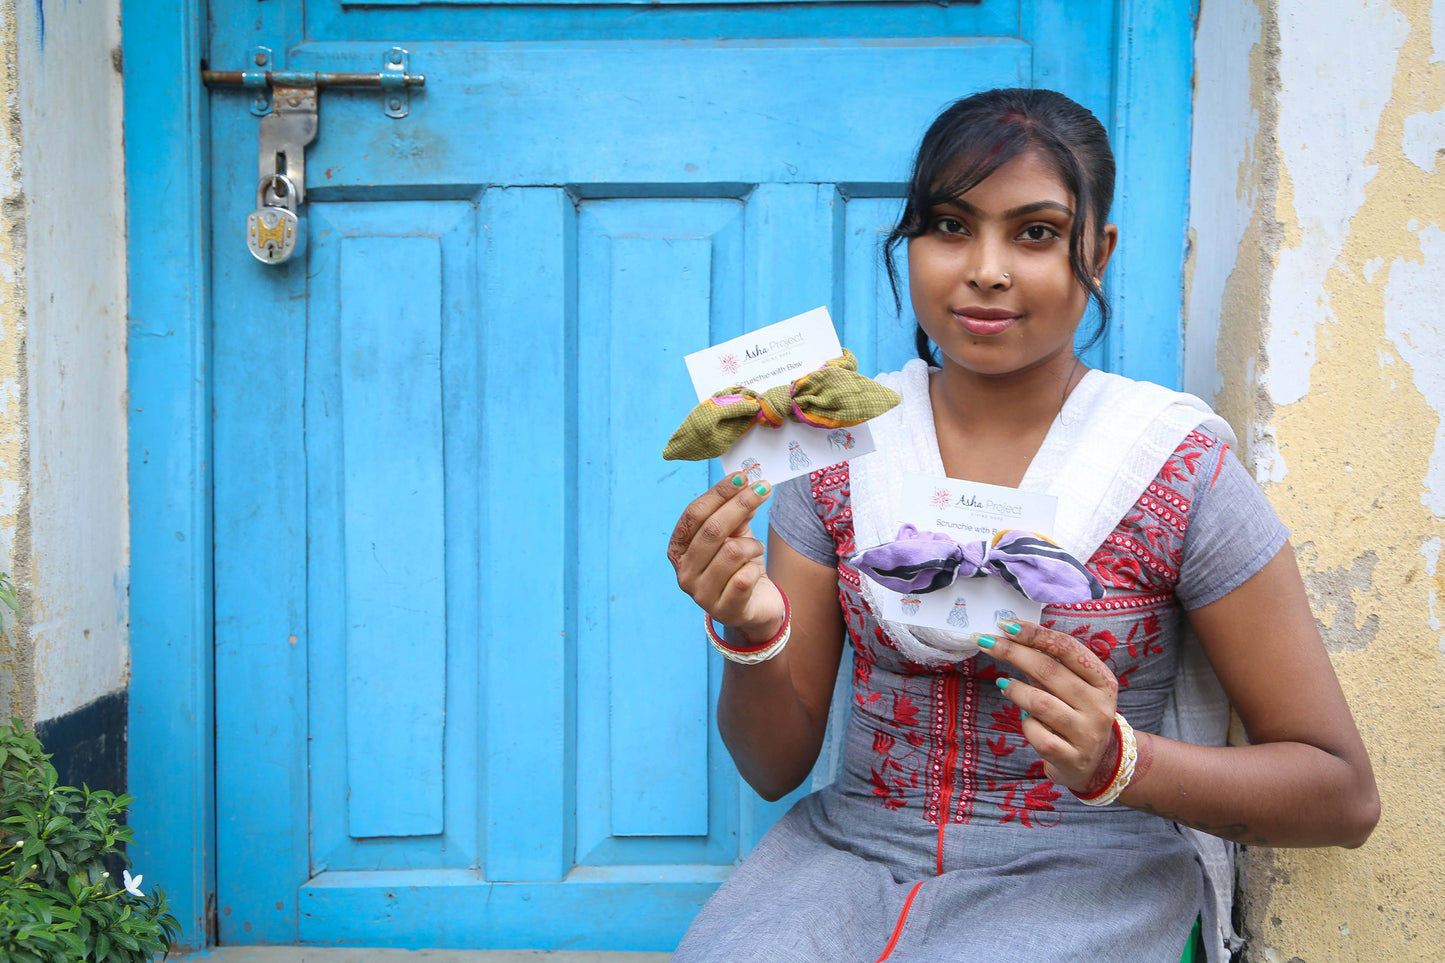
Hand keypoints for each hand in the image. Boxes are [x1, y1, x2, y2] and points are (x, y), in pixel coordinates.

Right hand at [667, 474, 784, 641]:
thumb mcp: (735, 535)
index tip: (742, 476)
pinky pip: (745, 577)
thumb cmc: (739, 566)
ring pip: (731, 552)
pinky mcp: (724, 610)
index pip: (694, 514)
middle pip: (711, 530)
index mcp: (678, 550)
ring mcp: (701, 594)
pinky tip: (755, 571)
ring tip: (757, 549)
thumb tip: (746, 486)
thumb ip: (736, 513)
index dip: (718, 493)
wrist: (754, 606)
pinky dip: (755, 568)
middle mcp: (683, 573)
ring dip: (753, 545)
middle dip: (740, 505)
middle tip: (764, 488)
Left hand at [981, 619, 1120, 794]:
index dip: (1035, 634)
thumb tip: (1010, 638)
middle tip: (984, 641)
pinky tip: (1025, 719)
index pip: (1069, 648)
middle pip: (1049, 671)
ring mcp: (1087, 734)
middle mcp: (1099, 706)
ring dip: (1015, 689)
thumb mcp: (1074, 688)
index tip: (1006, 625)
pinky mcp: (1071, 757)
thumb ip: (1050, 665)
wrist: (1094, 764)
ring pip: (1039, 703)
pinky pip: (1036, 733)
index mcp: (1103, 681)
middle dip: (1012, 652)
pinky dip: (1024, 723)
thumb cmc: (1076, 714)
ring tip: (1003, 684)